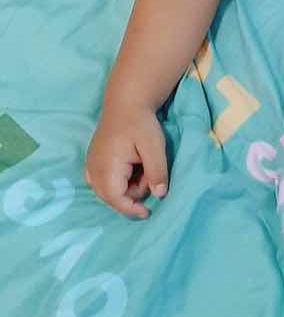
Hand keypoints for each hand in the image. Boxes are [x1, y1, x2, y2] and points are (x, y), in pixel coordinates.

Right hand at [85, 104, 168, 218]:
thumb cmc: (140, 124)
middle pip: (111, 197)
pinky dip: (119, 180)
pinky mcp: (93, 162)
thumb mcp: (154, 147)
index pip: (114, 198)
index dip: (130, 209)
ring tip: (141, 165)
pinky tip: (131, 167)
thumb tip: (159, 195)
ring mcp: (90, 165)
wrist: (125, 104)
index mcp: (106, 166)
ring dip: (127, 186)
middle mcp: (93, 169)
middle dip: (132, 193)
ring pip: (108, 190)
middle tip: (148, 172)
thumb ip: (157, 171)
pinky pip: (104, 182)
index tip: (147, 213)